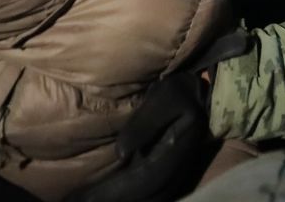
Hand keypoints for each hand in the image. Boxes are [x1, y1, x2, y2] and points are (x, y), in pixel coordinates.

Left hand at [71, 70, 207, 201]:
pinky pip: (152, 195)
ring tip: (91, 200)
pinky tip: (114, 195)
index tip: (87, 197)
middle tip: (80, 201)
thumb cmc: (180, 93)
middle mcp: (178, 171)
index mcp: (176, 151)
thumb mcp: (164, 98)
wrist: (204, 97)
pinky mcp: (172, 176)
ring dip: (121, 199)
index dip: (115, 190)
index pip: (143, 178)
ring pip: (149, 197)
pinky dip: (133, 197)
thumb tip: (120, 154)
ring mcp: (176, 176)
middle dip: (112, 198)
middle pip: (144, 194)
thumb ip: (144, 124)